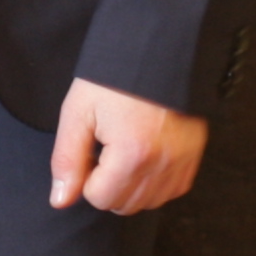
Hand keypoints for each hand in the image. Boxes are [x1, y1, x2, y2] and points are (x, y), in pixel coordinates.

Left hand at [48, 78, 207, 215]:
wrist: (159, 50)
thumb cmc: (115, 78)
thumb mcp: (79, 112)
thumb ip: (67, 160)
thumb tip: (60, 201)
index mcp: (131, 154)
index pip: (99, 198)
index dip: (87, 174)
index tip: (93, 146)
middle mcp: (161, 164)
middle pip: (123, 205)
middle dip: (108, 183)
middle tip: (107, 146)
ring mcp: (182, 163)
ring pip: (147, 202)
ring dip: (131, 185)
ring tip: (126, 148)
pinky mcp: (195, 159)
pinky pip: (171, 191)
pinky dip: (155, 181)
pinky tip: (146, 153)